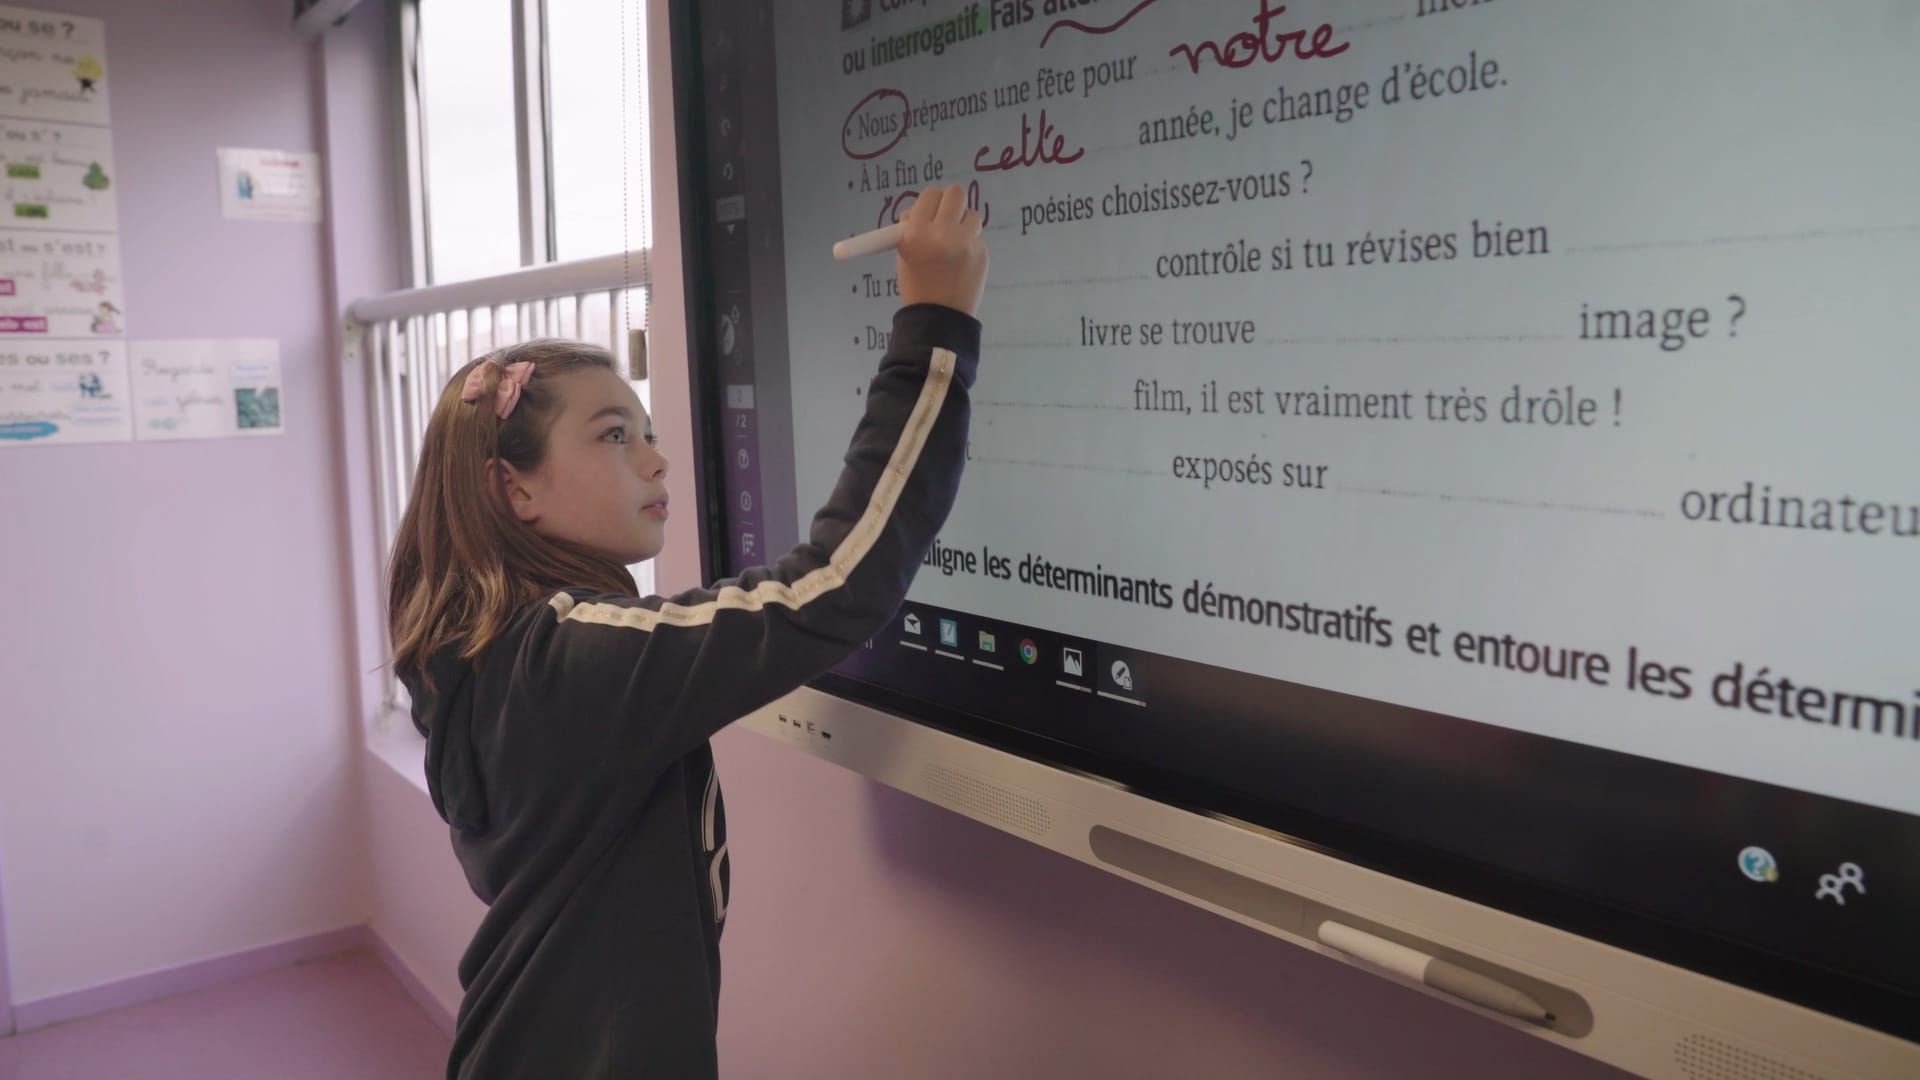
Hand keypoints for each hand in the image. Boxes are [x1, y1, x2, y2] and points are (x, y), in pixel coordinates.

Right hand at [895, 184, 987, 317]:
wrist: (938, 317)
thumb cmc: (917, 284)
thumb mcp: (904, 253)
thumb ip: (912, 227)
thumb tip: (920, 208)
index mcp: (916, 232)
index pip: (930, 194)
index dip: (931, 201)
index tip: (931, 211)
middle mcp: (942, 233)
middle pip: (956, 193)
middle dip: (952, 203)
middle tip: (948, 215)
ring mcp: (965, 243)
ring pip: (972, 214)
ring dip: (964, 224)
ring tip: (956, 242)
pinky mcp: (981, 253)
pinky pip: (977, 236)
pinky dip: (970, 243)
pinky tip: (963, 260)